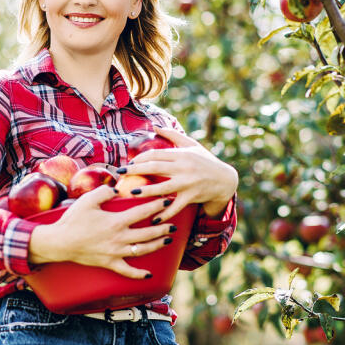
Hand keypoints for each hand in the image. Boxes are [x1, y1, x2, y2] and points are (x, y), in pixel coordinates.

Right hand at [28, 184, 177, 278]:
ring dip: (157, 245)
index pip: (142, 212)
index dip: (157, 205)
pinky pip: (128, 271)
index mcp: (116, 221)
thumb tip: (117, 188)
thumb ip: (104, 191)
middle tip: (174, 223)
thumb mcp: (87, 200)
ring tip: (167, 239)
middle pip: (148, 233)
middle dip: (163, 227)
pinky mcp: (110, 263)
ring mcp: (116, 252)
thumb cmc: (73, 220)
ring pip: (143, 250)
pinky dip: (139, 274)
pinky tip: (149, 274)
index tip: (167, 199)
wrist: (60, 242)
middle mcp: (120, 238)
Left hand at [118, 126, 237, 221]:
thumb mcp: (192, 145)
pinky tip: (153, 218)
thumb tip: (155, 126)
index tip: (128, 164)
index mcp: (181, 154)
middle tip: (119, 174)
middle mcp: (183, 167)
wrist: (225, 180)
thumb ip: (173, 135)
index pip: (155, 154)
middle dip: (135, 170)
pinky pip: (175, 206)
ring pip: (162, 188)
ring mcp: (188, 183)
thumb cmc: (205, 161)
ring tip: (131, 193)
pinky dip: (164, 213)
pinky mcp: (192, 197)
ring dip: (145, 191)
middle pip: (155, 168)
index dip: (139, 159)